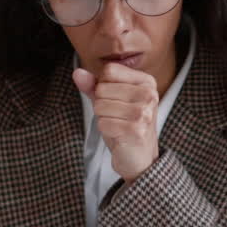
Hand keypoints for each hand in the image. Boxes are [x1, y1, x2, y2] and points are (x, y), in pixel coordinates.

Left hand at [73, 64, 158, 182]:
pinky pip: (102, 122)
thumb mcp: (110, 100)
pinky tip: (118, 134)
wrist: (139, 157)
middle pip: (103, 88)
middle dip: (102, 104)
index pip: (109, 70)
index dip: (103, 86)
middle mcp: (149, 94)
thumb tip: (77, 73)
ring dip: (103, 118)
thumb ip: (93, 85)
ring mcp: (144, 112)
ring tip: (118, 125)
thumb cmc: (125, 125)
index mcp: (146, 82)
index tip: (117, 100)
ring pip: (100, 105)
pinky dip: (105, 130)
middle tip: (118, 116)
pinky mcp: (135, 130)